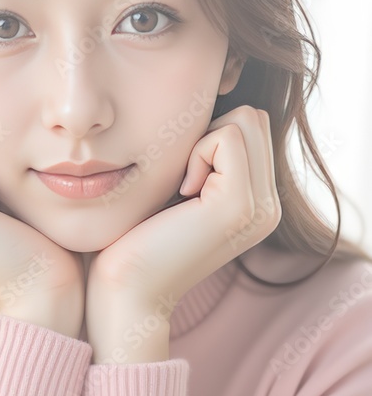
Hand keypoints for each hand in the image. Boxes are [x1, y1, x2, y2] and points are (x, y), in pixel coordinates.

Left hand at [85, 105, 281, 362]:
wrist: (126, 291)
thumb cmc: (134, 237)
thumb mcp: (176, 188)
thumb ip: (201, 156)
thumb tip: (203, 103)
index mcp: (257, 201)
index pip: (251, 125)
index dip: (208, 134)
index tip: (181, 178)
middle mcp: (270, 206)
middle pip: (254, 117)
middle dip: (209, 133)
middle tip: (182, 180)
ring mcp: (261, 207)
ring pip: (246, 120)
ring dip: (202, 143)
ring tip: (182, 189)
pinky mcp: (241, 206)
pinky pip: (227, 138)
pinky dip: (196, 153)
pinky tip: (181, 195)